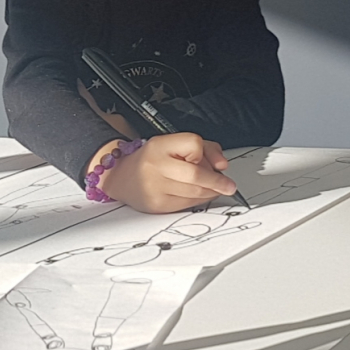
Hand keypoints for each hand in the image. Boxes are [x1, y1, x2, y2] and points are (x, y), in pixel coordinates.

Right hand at [98, 133, 236, 213]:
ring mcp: (155, 188)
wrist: (121, 177)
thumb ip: (204, 148)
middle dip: (217, 182)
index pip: (194, 145)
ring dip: (211, 192)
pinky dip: (199, 201)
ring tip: (214, 189)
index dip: (204, 153)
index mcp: (159, 146)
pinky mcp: (158, 206)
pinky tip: (199, 195)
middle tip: (228, 185)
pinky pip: (188, 205)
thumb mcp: (174, 143)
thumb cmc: (152, 159)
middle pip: (197, 174)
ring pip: (195, 193)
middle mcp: (155, 166)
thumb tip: (222, 165)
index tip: (207, 159)